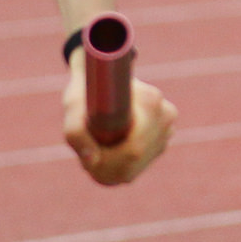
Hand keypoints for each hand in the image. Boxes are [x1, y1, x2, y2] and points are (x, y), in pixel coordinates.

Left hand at [64, 49, 176, 185]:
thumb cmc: (85, 92)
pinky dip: (122, 162)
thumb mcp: (72, 108)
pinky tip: (110, 148)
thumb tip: (92, 162)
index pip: (134, 150)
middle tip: (88, 152)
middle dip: (109, 163)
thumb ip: (76, 133)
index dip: (108, 161)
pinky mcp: (164, 140)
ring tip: (97, 145)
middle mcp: (165, 117)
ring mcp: (168, 129)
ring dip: (115, 163)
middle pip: (137, 159)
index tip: (87, 156)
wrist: (101, 78)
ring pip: (139, 163)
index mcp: (150, 103)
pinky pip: (140, 163)